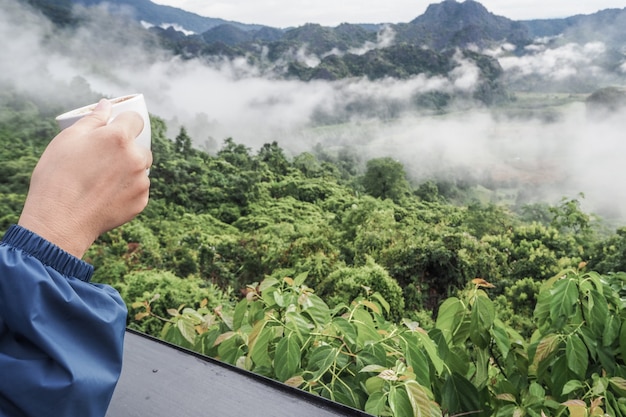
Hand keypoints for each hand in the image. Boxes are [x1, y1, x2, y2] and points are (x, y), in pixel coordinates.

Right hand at [18, 99, 152, 257]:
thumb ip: (93, 120)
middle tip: (103, 161)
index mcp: (119, 138)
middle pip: (140, 147)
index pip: (135, 120)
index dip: (125, 123)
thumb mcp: (68, 140)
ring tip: (101, 181)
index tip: (116, 129)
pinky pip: (138, 190)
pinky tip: (106, 196)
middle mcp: (136, 158)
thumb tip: (106, 105)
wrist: (60, 220)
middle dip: (126, 150)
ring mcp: (141, 181)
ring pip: (140, 170)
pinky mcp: (141, 202)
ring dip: (128, 171)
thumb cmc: (58, 177)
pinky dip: (127, 190)